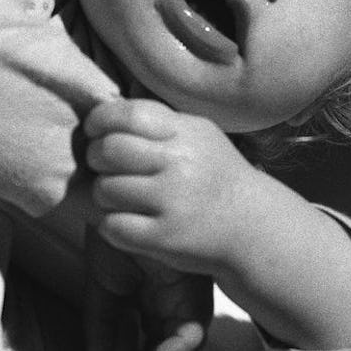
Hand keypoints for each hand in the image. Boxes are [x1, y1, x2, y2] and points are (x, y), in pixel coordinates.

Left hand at [83, 97, 256, 278]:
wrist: (254, 226)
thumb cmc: (215, 176)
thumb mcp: (199, 135)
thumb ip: (158, 121)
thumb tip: (103, 113)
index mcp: (186, 133)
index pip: (129, 114)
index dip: (100, 120)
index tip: (97, 131)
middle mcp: (180, 165)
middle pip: (109, 150)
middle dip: (96, 158)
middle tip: (105, 166)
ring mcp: (173, 202)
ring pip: (106, 189)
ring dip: (104, 194)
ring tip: (121, 197)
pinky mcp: (165, 237)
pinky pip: (113, 226)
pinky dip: (112, 225)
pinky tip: (128, 221)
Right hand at [85, 227, 212, 350]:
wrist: (115, 198)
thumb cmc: (111, 230)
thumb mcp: (103, 283)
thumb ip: (102, 321)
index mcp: (157, 299)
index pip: (156, 340)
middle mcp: (177, 299)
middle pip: (177, 348)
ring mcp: (188, 293)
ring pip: (190, 344)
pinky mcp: (196, 286)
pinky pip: (196, 328)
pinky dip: (178, 348)